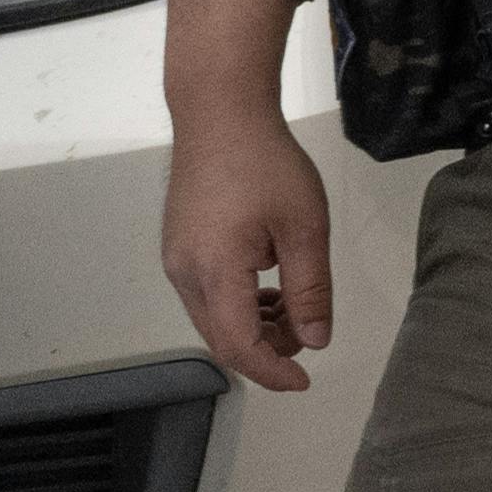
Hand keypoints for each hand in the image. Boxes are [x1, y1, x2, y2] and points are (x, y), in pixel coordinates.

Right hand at [165, 112, 336, 391]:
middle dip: (265, 351)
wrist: (219, 112)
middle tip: (306, 337)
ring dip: (252, 328)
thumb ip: (310, 289)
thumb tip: (315, 341)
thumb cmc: (265, 161)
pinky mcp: (176, 247)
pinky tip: (266, 284)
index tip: (304, 380)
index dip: (272, 371)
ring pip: (211, 320)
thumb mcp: (305, 227)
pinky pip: (204, 295)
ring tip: (292, 305)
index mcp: (216, 270)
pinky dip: (236, 306)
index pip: (240, 346)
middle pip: (221, 340)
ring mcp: (175, 260)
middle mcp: (185, 272)